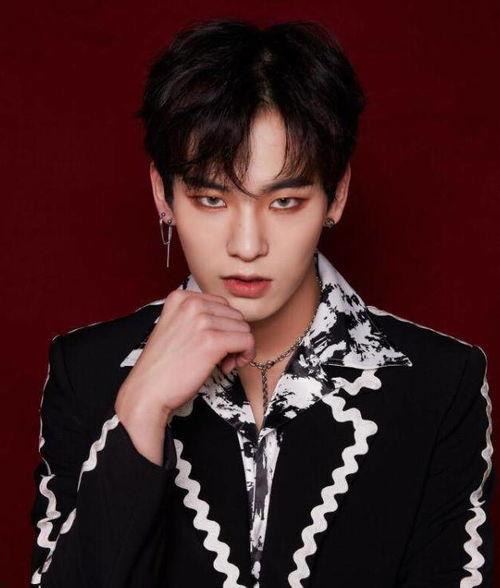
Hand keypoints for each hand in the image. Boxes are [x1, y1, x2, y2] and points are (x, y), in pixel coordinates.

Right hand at [116, 289, 255, 418]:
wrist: (148, 390)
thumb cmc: (163, 365)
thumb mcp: (176, 327)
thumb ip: (198, 317)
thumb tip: (233, 321)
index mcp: (181, 297)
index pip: (222, 304)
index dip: (223, 326)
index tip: (213, 344)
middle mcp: (191, 304)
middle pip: (236, 316)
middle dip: (232, 337)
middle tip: (218, 357)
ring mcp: (201, 321)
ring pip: (244, 328)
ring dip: (238, 349)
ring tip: (220, 363)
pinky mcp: (212, 341)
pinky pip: (247, 341)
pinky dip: (245, 355)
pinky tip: (227, 366)